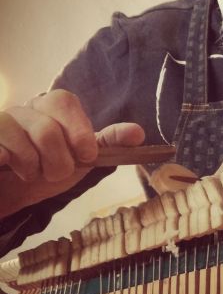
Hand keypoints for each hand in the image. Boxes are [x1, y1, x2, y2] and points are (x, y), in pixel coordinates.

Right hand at [0, 89, 144, 217]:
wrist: (12, 191)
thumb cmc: (49, 168)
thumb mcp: (84, 157)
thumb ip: (108, 143)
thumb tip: (138, 133)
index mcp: (52, 107)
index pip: (64, 102)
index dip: (78, 131)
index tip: (86, 155)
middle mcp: (25, 109)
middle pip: (46, 129)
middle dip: (58, 161)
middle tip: (56, 172)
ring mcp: (2, 121)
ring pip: (22, 141)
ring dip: (34, 169)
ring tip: (32, 173)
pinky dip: (10, 166)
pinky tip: (9, 169)